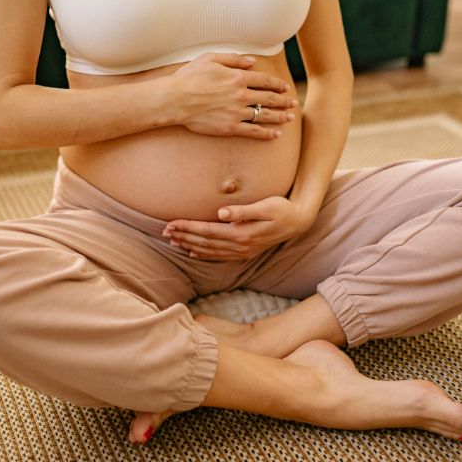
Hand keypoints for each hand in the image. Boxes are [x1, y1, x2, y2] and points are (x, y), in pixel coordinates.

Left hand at [163, 196, 314, 259]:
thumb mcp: (266, 206)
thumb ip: (243, 210)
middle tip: (163, 231)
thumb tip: (222, 212)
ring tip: (172, 241)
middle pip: (205, 242)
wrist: (298, 222)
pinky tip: (192, 251)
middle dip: (183, 236)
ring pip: (209, 250)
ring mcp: (242, 251)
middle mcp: (240, 245)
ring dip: (189, 245)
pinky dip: (203, 253)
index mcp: (242, 234)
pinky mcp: (245, 251)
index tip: (171, 223)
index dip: (188, 227)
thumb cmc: (282, 209)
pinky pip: (219, 255)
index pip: (208, 231)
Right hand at [168, 52, 297, 139]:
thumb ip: (233, 59)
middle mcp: (241, 95)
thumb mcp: (210, 59)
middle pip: (269, 98)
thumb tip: (252, 61)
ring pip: (265, 115)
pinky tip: (275, 134)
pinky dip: (266, 133)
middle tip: (293, 103)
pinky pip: (253, 131)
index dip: (277, 84)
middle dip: (283, 100)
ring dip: (280, 116)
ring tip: (289, 118)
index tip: (285, 87)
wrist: (175, 99)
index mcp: (237, 77)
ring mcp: (237, 112)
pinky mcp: (230, 127)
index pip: (265, 81)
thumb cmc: (189, 77)